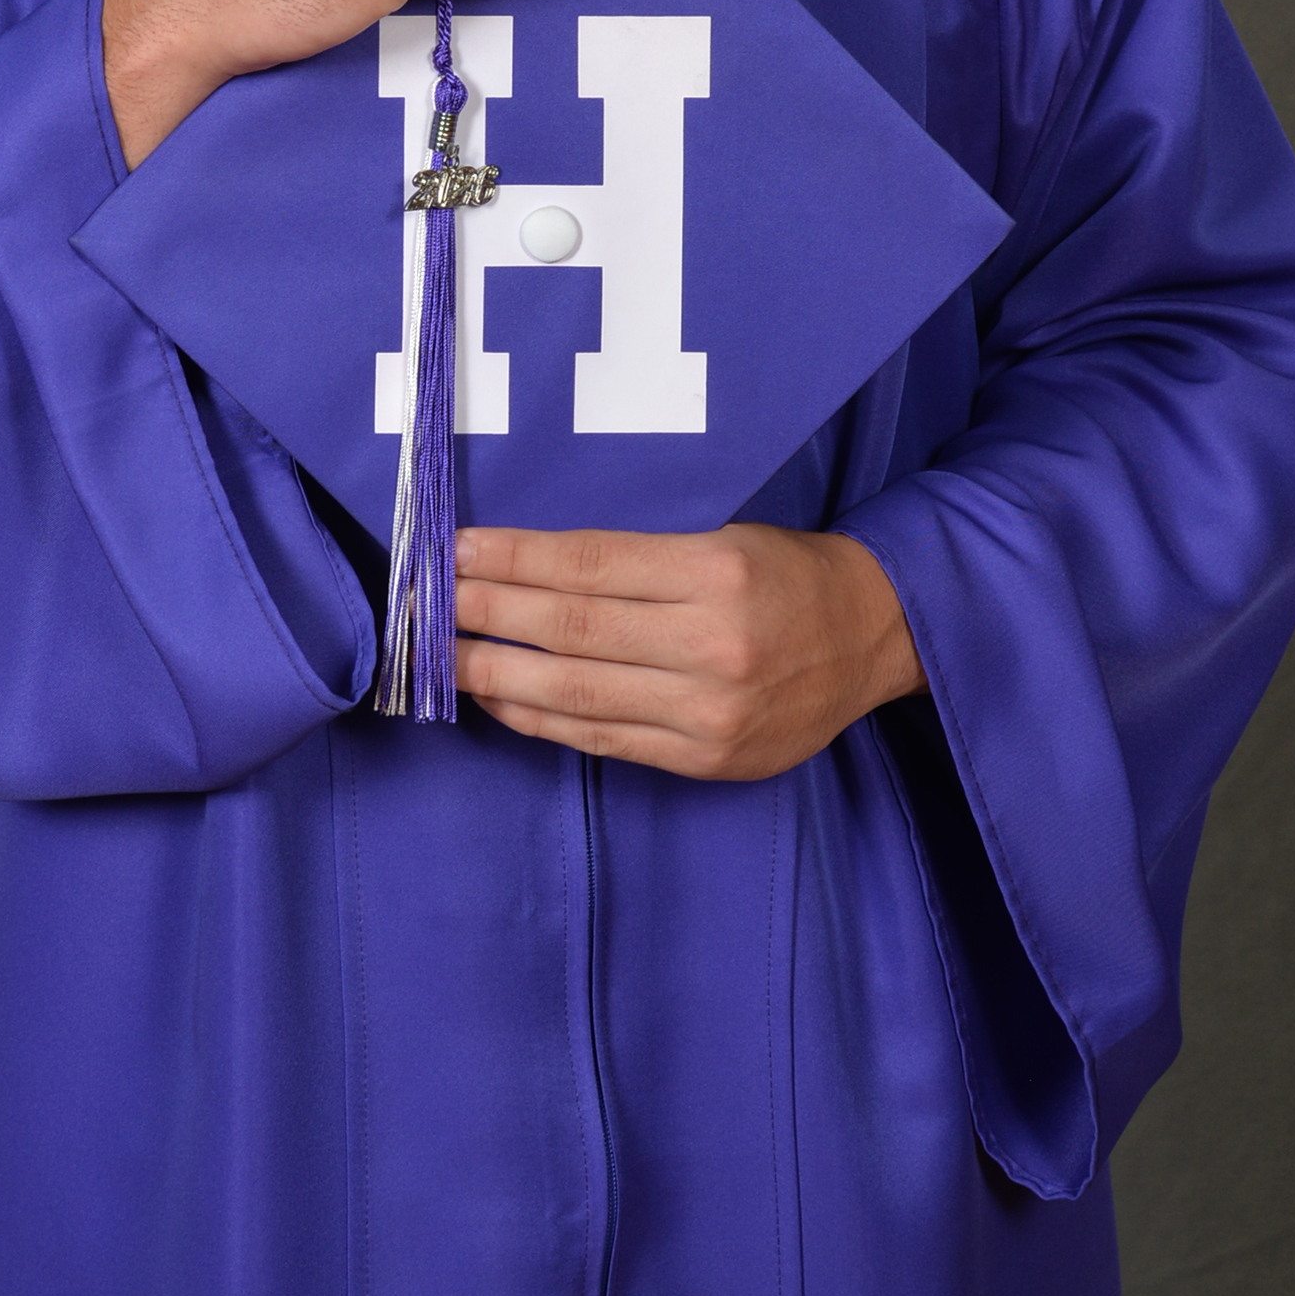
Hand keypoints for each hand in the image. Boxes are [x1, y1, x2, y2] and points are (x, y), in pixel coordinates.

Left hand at [452, 520, 926, 779]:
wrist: (871, 639)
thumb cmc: (784, 573)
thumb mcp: (721, 537)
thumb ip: (634, 558)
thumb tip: (523, 568)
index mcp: (715, 572)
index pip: (586, 565)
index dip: (511, 560)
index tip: (455, 551)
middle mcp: (711, 645)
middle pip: (570, 630)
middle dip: (485, 614)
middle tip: (424, 600)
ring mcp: (708, 712)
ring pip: (575, 693)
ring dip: (494, 673)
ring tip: (440, 656)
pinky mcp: (705, 759)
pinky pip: (601, 738)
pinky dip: (539, 719)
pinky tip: (497, 698)